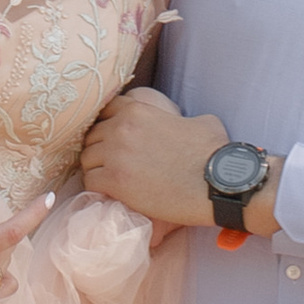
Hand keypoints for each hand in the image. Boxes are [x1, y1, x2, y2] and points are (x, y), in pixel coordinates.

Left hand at [80, 85, 231, 227]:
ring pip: (86, 159)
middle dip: (100, 149)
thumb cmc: (214, 152)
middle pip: (92, 136)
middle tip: (112, 164)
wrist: (216, 182)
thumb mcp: (199, 121)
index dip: (107, 126)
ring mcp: (116, 155)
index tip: (114, 140)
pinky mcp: (115, 181)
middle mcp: (121, 128)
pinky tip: (112, 193)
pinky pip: (90, 182)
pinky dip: (98, 188)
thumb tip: (184, 124)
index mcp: (137, 110)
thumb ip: (179, 118)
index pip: (104, 111)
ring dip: (96, 169)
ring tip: (111, 180)